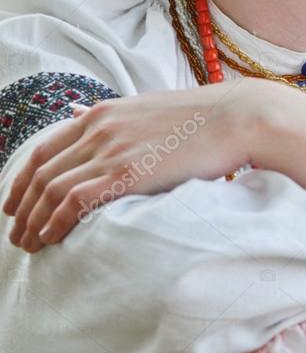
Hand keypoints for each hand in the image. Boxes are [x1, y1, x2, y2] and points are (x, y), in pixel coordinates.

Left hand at [2, 79, 263, 252]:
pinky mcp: (126, 172)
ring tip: (28, 244)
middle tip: (16, 233)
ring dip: (33, 220)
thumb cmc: (201, 118)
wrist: (237, 118)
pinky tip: (50, 238)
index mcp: (103, 113)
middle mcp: (99, 128)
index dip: (23, 181)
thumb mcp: (145, 107)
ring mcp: (111, 149)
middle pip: (41, 172)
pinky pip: (73, 201)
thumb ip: (109, 116)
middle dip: (21, 206)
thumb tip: (75, 112)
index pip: (45, 149)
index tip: (16, 204)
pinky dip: (55, 222)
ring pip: (51, 189)